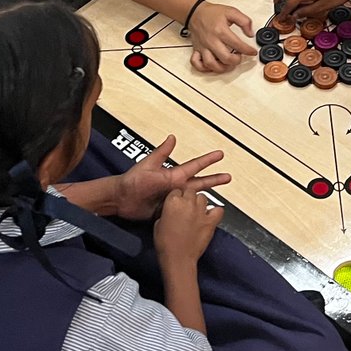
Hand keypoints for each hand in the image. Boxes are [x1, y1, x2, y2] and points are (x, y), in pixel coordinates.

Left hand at [115, 136, 230, 218]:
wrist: (121, 199)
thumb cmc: (133, 181)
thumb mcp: (148, 165)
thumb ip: (162, 153)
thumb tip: (172, 137)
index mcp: (173, 175)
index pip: (194, 167)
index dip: (207, 161)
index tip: (220, 154)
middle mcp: (175, 187)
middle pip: (199, 183)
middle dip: (214, 180)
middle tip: (228, 177)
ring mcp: (172, 199)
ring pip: (193, 198)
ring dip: (206, 196)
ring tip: (220, 197)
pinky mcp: (168, 211)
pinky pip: (184, 211)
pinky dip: (194, 212)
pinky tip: (202, 213)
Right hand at [154, 188, 222, 264]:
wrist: (178, 259)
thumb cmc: (166, 245)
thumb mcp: (158, 224)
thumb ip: (166, 212)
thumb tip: (171, 211)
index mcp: (173, 202)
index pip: (176, 190)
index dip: (177, 197)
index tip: (177, 203)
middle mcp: (188, 203)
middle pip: (190, 191)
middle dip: (188, 198)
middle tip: (186, 208)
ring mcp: (201, 211)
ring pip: (203, 197)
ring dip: (200, 203)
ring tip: (196, 212)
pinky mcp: (210, 221)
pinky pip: (218, 209)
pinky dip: (216, 211)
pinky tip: (211, 215)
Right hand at [187, 1, 253, 72]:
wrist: (195, 12)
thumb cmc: (211, 13)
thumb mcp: (231, 11)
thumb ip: (244, 21)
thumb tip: (250, 33)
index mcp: (221, 31)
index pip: (238, 45)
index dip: (248, 50)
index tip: (252, 52)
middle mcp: (211, 41)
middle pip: (225, 58)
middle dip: (236, 61)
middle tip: (240, 57)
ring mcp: (203, 47)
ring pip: (211, 64)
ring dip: (222, 68)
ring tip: (229, 64)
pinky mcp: (197, 50)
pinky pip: (197, 63)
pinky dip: (204, 68)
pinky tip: (212, 66)